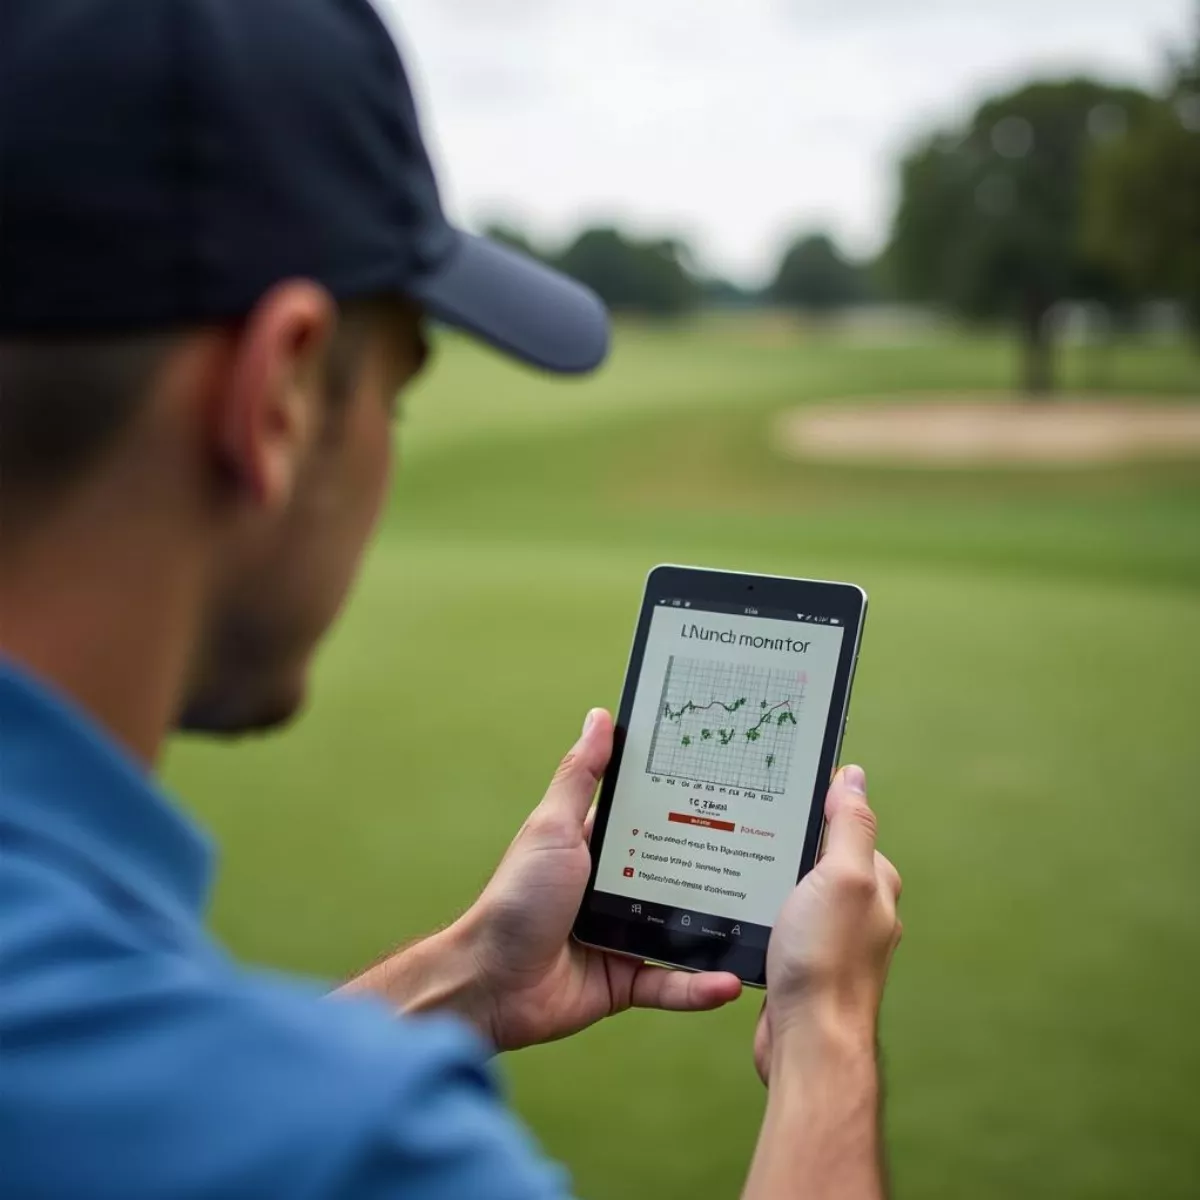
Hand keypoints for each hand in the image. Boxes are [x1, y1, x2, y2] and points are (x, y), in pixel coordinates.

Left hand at [448, 708, 741, 1049]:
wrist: (490, 982)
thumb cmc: (516, 898)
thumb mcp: (552, 827)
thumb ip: (580, 777)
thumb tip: (599, 718)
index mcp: (599, 847)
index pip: (651, 818)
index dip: (685, 802)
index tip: (731, 785)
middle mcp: (615, 888)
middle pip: (676, 872)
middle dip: (717, 865)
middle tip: (768, 850)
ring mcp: (623, 935)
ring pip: (682, 929)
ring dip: (718, 928)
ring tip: (764, 916)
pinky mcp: (625, 980)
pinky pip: (671, 983)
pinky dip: (698, 987)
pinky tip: (730, 981)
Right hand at [753, 765, 901, 1084]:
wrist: (807, 1042)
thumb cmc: (828, 960)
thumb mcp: (843, 876)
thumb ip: (850, 825)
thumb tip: (853, 776)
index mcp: (873, 883)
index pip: (847, 826)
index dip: (816, 806)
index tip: (780, 789)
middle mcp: (857, 910)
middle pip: (817, 858)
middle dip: (786, 844)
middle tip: (746, 824)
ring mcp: (829, 938)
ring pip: (793, 891)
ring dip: (768, 879)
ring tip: (734, 861)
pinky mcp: (801, 963)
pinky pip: (777, 922)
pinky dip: (759, 911)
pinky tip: (736, 907)